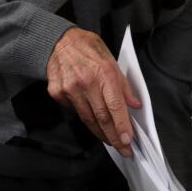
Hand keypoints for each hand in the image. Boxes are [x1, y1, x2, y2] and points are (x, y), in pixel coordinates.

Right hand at [46, 27, 140, 156]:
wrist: (59, 40)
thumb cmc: (89, 49)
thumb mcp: (112, 61)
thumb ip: (123, 86)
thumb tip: (134, 105)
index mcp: (104, 74)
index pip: (115, 107)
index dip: (122, 126)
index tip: (128, 141)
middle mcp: (86, 83)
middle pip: (102, 118)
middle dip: (114, 137)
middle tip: (124, 150)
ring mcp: (69, 89)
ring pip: (88, 119)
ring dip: (101, 133)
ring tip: (111, 141)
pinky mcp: (57, 93)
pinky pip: (74, 110)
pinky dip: (84, 116)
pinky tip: (91, 118)